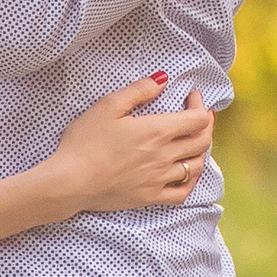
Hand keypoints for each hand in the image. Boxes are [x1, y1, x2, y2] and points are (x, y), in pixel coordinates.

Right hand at [41, 75, 214, 215]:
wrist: (71, 181)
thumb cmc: (85, 142)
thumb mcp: (107, 106)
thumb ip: (138, 90)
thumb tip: (162, 79)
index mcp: (157, 131)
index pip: (197, 119)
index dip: (200, 106)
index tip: (192, 97)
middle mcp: (165, 156)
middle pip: (202, 141)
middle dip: (206, 125)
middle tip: (198, 116)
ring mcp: (160, 179)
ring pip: (196, 166)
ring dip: (201, 151)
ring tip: (193, 142)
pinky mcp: (150, 197)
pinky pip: (182, 192)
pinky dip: (191, 181)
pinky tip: (186, 174)